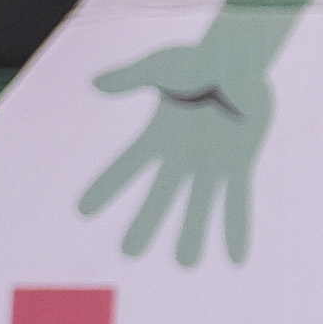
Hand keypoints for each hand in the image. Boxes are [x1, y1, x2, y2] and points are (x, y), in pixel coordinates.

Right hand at [80, 24, 275, 266]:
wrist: (239, 62)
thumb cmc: (198, 60)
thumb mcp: (161, 66)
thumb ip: (131, 77)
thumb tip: (97, 83)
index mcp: (158, 136)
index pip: (127, 166)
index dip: (106, 187)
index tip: (83, 211)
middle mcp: (180, 157)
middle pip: (159, 196)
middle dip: (145, 223)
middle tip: (130, 251)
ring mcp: (211, 164)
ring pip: (199, 206)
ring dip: (193, 233)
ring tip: (186, 263)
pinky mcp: (239, 165)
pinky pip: (237, 201)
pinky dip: (236, 228)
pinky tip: (236, 256)